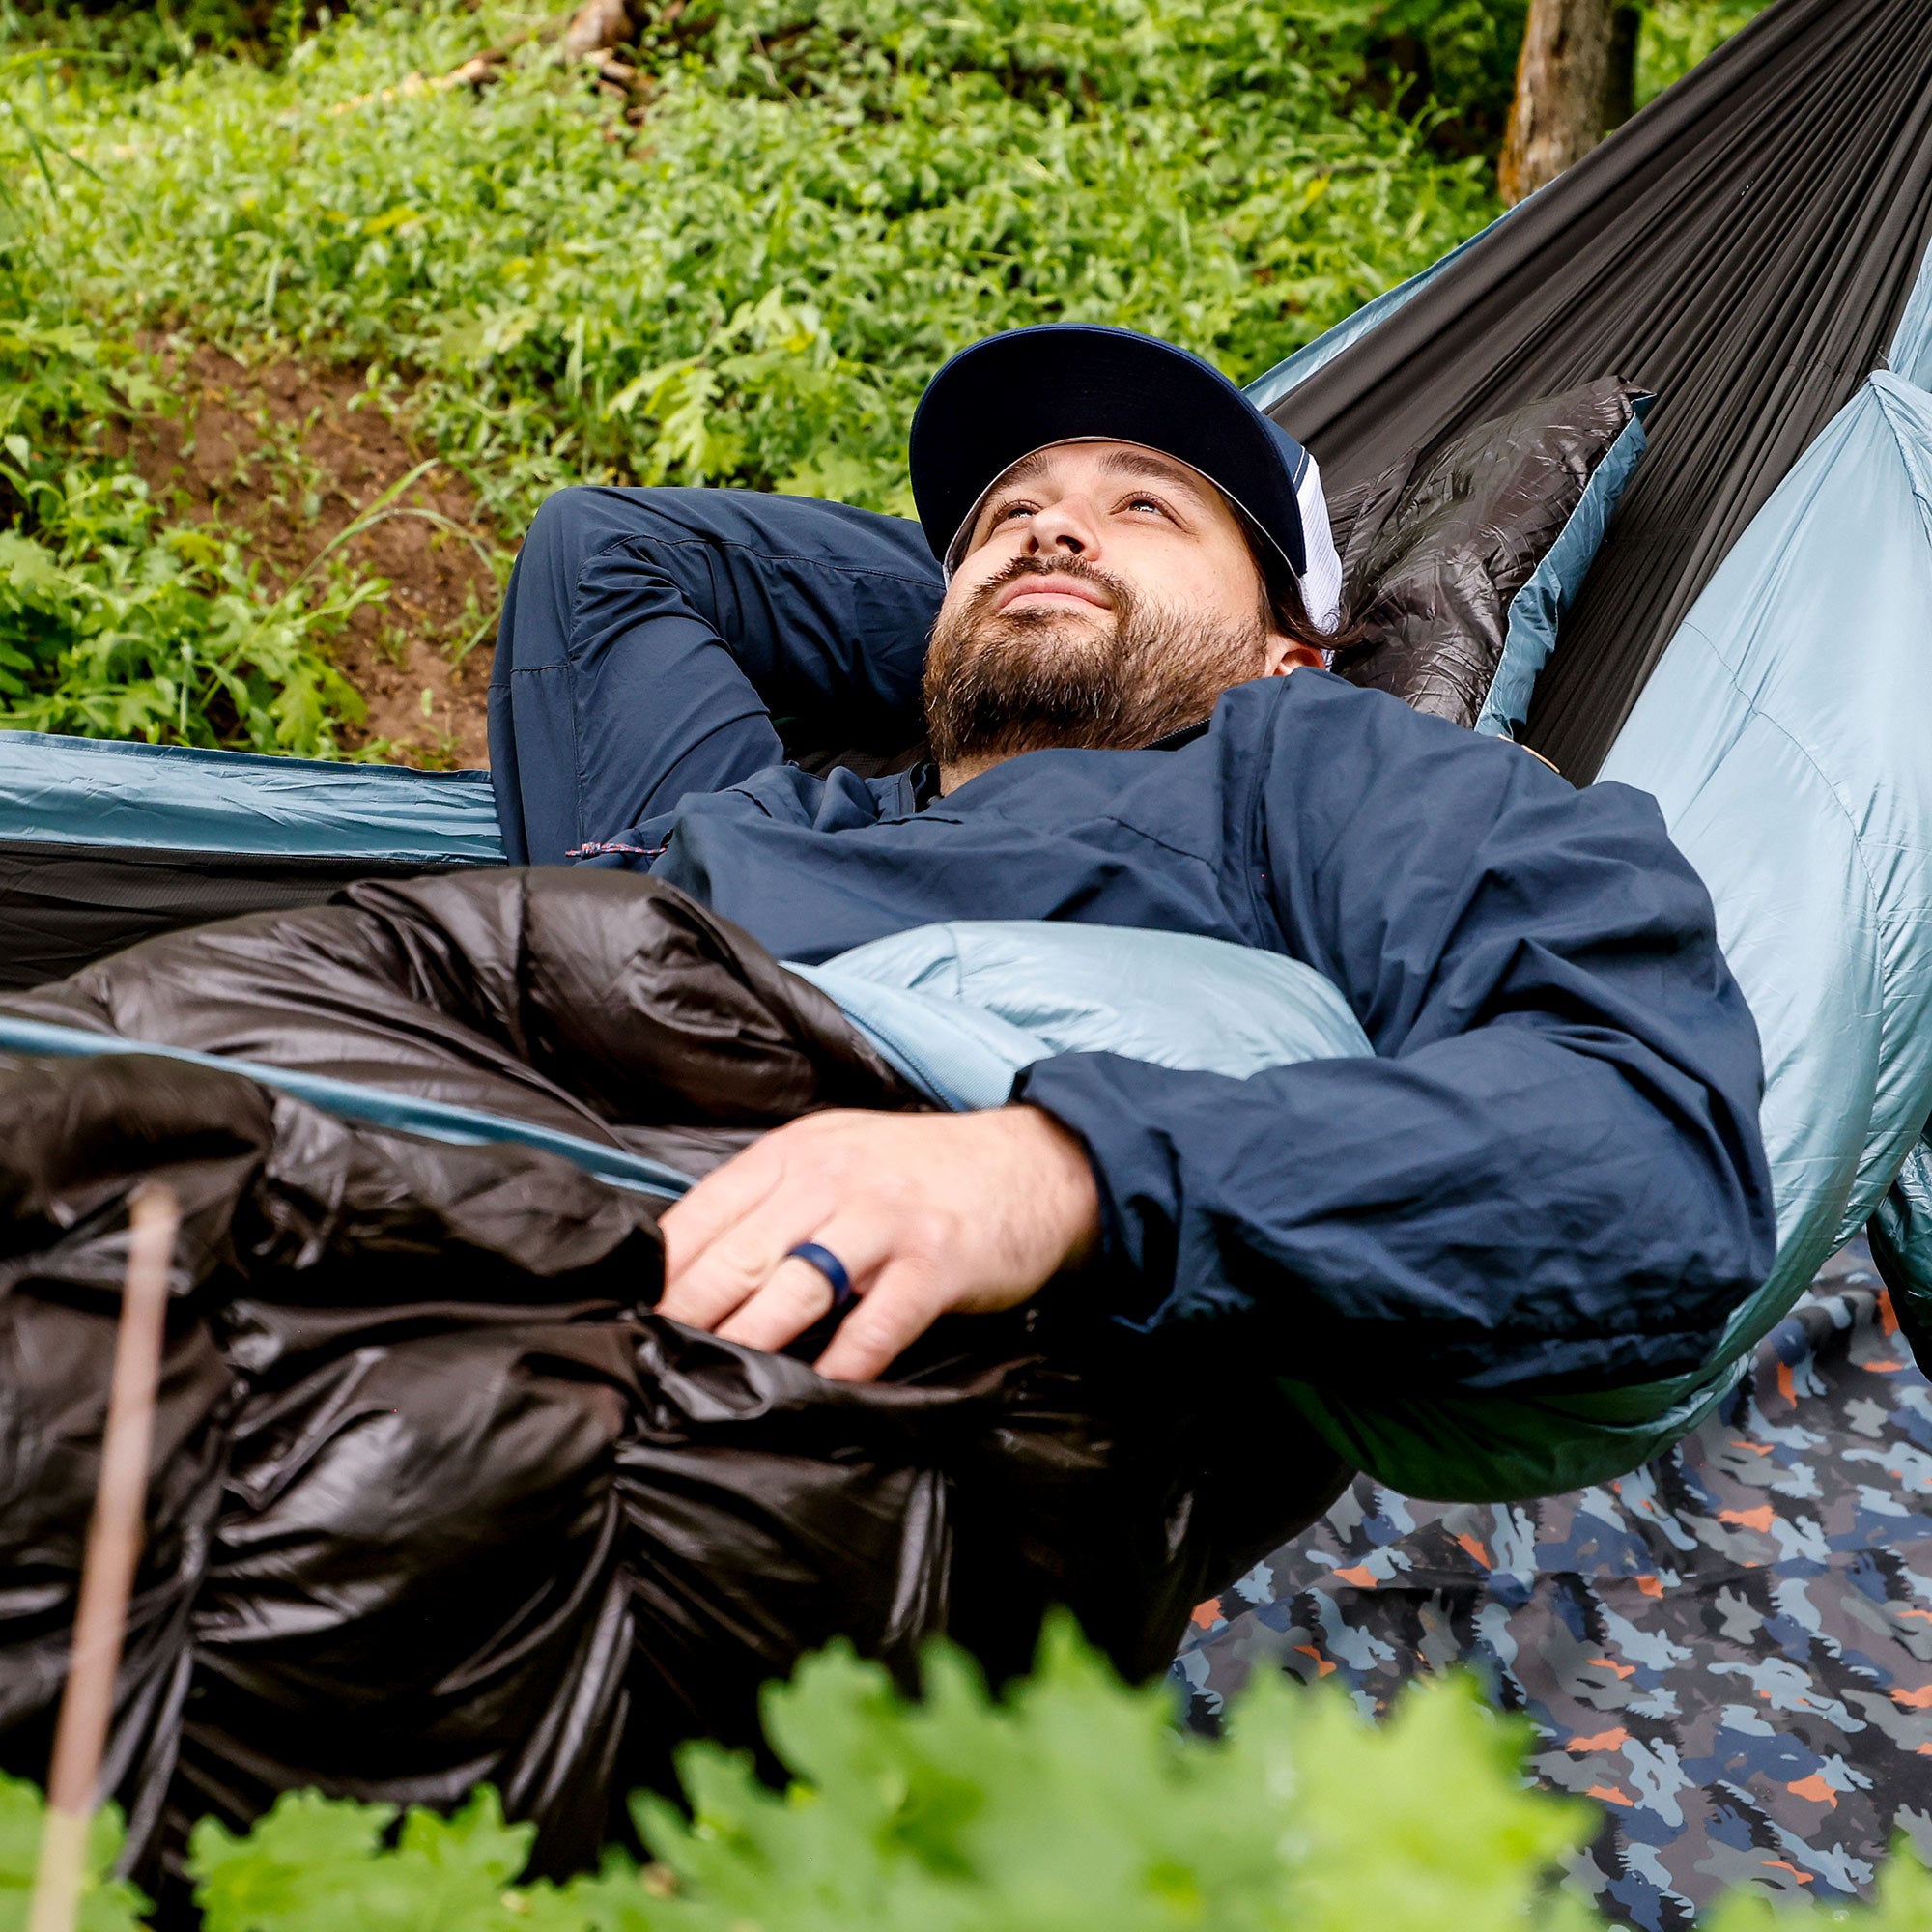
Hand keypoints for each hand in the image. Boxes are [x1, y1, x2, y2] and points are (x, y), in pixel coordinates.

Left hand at [656, 1106, 1101, 1381]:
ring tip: (704, 1389)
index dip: (657, 1275)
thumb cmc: (921, 1174)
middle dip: (683, 1319)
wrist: (1036, 1163)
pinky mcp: (935, 1261)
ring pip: (793, 1289)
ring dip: (745, 1344)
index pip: (702, 1215)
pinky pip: (875, 1326)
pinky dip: (840, 1366)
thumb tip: (689, 1268)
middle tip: (643, 1369)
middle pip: (737, 1257)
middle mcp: (833, 1178)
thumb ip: (772, 1201)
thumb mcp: (838, 1158)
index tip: (623, 1322)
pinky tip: (814, 1394)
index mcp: (795, 1153)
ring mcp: (885, 1219)